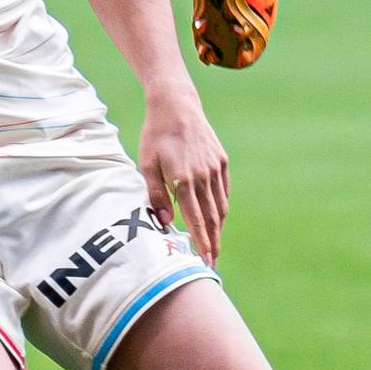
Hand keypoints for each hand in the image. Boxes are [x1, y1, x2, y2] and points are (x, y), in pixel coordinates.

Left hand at [137, 83, 230, 265]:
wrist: (177, 105)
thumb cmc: (156, 136)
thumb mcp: (147, 165)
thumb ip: (156, 195)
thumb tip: (165, 223)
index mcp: (184, 179)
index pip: (196, 220)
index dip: (201, 243)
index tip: (205, 262)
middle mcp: (203, 176)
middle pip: (212, 218)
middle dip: (213, 243)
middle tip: (212, 264)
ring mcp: (215, 168)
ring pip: (220, 206)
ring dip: (218, 228)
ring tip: (214, 245)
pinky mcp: (221, 160)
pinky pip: (223, 190)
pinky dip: (221, 206)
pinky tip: (216, 217)